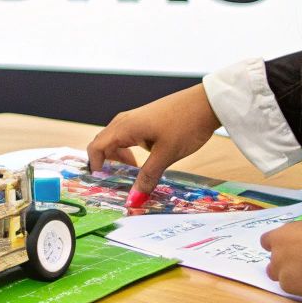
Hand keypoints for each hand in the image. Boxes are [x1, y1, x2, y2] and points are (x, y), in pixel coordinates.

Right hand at [86, 84, 220, 206]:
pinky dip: (128, 150)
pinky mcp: (144, 119)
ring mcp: (134, 119)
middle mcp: (124, 121)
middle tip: (120, 182)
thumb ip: (148, 177)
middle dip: (107, 164)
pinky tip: (143, 160)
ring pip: (114, 140)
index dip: (95, 167)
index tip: (104, 184)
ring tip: (134, 172)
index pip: (96, 148)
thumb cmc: (185, 125)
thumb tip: (134, 199)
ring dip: (118, 158)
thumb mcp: (166, 155)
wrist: (206, 103)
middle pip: (103, 144)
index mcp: (124, 128)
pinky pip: (126, 136)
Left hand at [260, 217, 301, 298]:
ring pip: (280, 277)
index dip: (278, 246)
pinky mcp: (290, 287)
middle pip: (273, 263)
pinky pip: (291, 288)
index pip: (266, 242)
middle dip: (284, 264)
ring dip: (291, 277)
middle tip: (301, 265)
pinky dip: (300, 287)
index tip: (288, 249)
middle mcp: (276, 254)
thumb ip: (301, 234)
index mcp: (279, 236)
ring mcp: (282, 272)